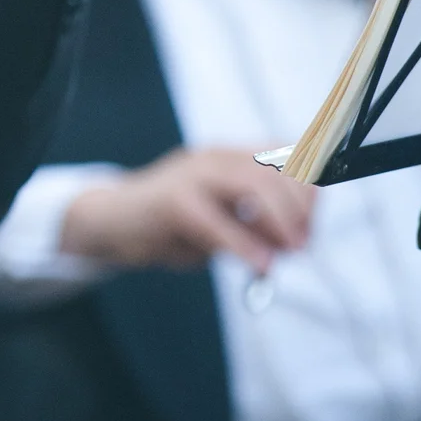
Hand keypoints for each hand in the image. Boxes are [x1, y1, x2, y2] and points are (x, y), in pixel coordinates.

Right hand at [59, 148, 315, 273]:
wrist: (109, 222)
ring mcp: (191, 175)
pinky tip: (259, 265)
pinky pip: (218, 222)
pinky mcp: (172, 202)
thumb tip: (295, 242)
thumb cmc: (168, 223)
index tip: (312, 224)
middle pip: (275, 171)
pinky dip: (245, 246)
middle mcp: (213, 157)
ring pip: (253, 186)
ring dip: (279, 223)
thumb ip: (255, 226)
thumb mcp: (220, 219)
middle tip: (302, 245)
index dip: (308, 189)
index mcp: (229, 155)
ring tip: (286, 253)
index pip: (286, 155)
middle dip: (298, 211)